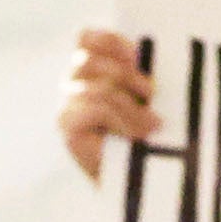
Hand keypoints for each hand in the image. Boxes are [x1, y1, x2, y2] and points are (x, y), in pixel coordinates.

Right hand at [57, 26, 157, 184]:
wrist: (128, 182)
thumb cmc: (139, 137)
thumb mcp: (142, 100)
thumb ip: (140, 77)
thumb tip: (154, 60)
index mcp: (88, 70)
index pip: (86, 38)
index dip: (110, 40)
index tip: (137, 55)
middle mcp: (71, 83)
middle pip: (89, 60)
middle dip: (125, 74)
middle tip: (152, 92)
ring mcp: (66, 103)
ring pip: (98, 88)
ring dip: (131, 105)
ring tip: (154, 123)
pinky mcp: (67, 125)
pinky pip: (96, 108)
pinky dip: (122, 119)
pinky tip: (137, 134)